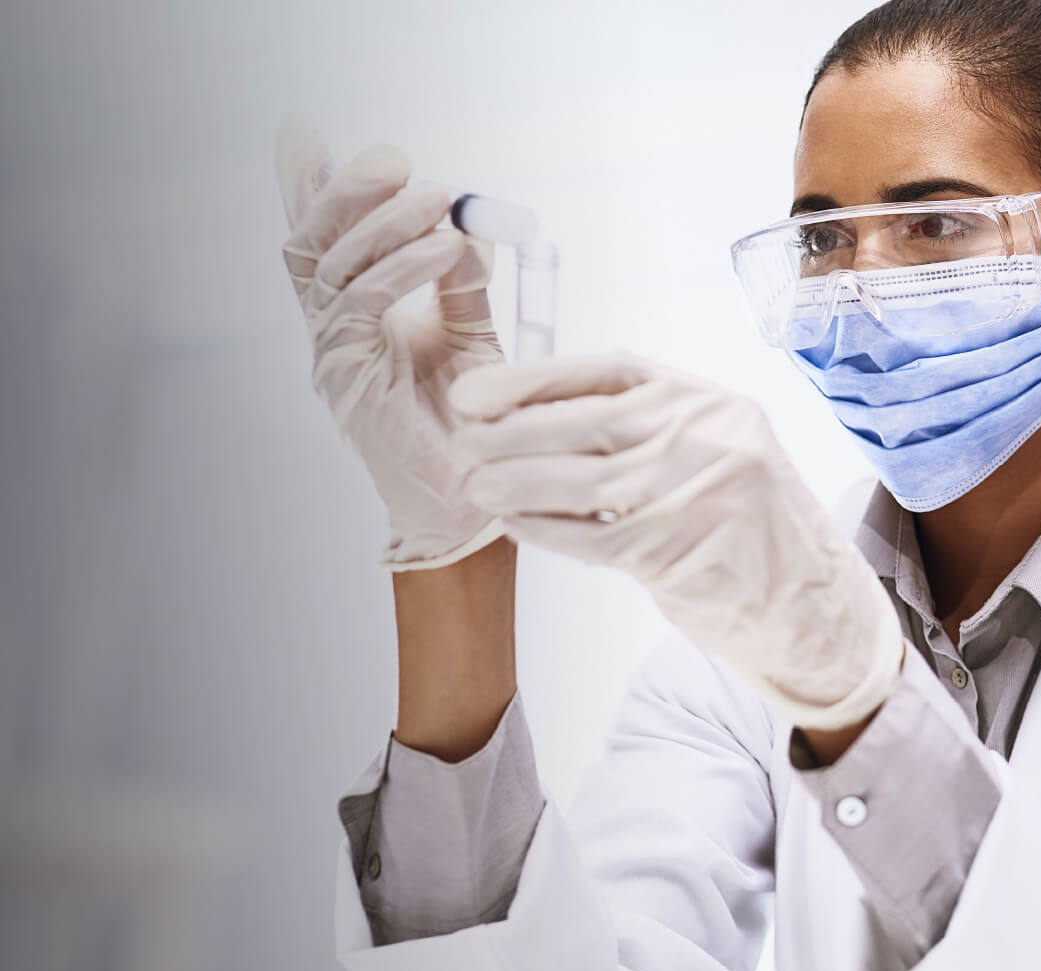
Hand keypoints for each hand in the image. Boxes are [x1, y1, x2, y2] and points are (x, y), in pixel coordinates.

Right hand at [274, 114, 504, 569]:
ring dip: (385, 224)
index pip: (323, 242)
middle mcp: (333, 331)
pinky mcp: (346, 377)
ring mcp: (332, 354)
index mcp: (355, 317)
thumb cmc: (470, 425)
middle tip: (393, 160)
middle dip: (344, 192)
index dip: (310, 190)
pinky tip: (443, 249)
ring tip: (438, 200)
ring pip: (330, 266)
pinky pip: (360, 304)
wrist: (472, 501)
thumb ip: (460, 283)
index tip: (304, 136)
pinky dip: (402, 268)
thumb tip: (465, 224)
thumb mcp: (472, 337)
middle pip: (309, 243)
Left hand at [447, 352, 903, 729]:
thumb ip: (648, 430)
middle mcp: (709, 437)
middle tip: (462, 441)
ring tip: (475, 485)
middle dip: (513, 431)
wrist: (811, 601)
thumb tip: (538, 417)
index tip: (477, 391)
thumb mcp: (714, 451)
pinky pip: (592, 536)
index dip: (536, 378)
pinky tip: (516, 524)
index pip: (612, 373)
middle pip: (589, 422)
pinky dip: (545, 529)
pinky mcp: (680, 552)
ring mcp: (698, 493)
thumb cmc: (749, 524)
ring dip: (516, 482)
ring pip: (583, 479)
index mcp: (711, 402)